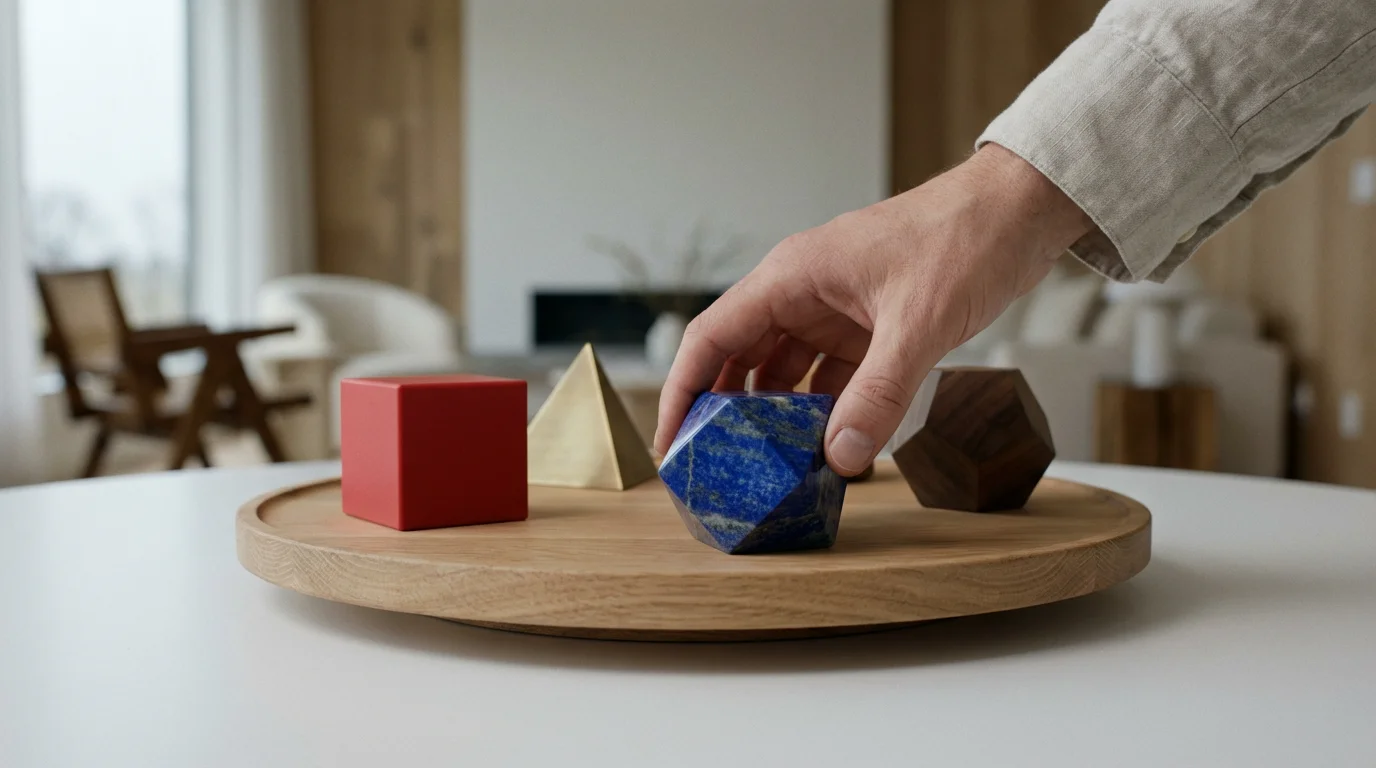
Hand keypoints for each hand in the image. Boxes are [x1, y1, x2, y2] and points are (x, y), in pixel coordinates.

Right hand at [654, 143, 1092, 474]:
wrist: (1022, 209)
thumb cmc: (965, 238)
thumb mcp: (918, 324)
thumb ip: (879, 394)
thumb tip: (842, 458)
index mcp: (791, 277)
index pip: (711, 339)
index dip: (683, 394)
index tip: (670, 444)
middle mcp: (802, 293)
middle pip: (739, 360)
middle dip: (724, 415)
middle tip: (715, 469)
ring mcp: (834, 311)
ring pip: (784, 374)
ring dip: (777, 418)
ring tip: (768, 469)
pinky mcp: (868, 327)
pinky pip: (829, 378)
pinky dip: (825, 412)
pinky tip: (827, 447)